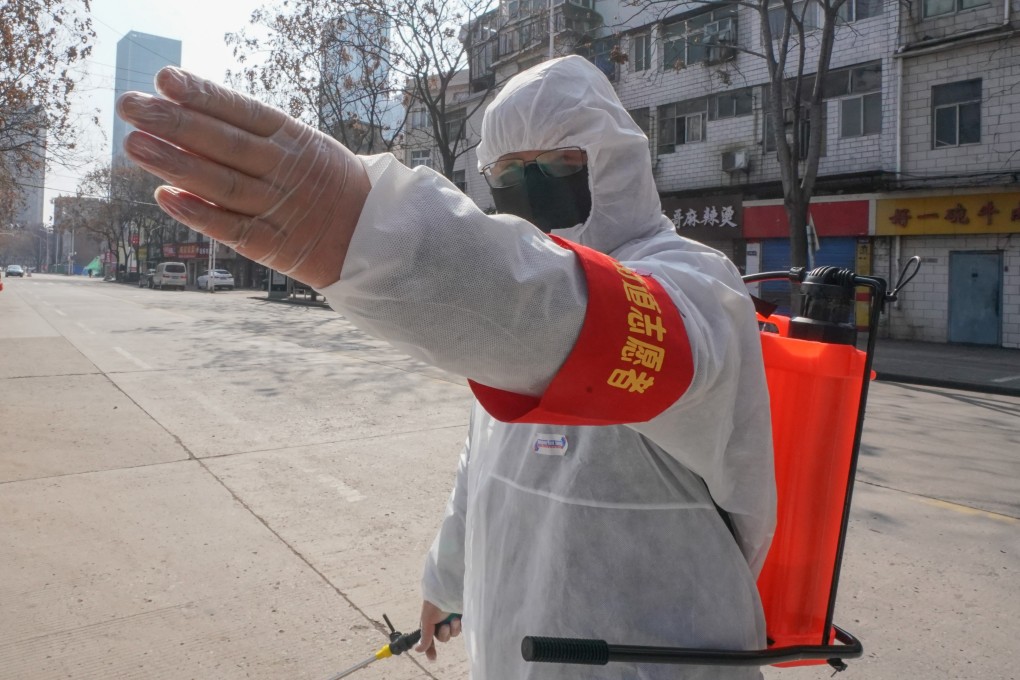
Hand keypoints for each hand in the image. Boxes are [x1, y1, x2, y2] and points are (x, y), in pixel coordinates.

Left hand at [116, 66, 370, 288]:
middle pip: (224, 144)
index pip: (242, 112)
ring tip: (135, 144)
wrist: (373, 237)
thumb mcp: (307, 147)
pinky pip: (232, 229)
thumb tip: (191, 114)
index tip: (164, 79)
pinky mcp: (275, 246)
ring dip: (176, 164)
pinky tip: (164, 197)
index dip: (204, 95)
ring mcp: (280, 209)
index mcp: (295, 140)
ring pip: (222, 184)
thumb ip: (256, 135)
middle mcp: (285, 171)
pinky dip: (199, 214)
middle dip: (175, 123)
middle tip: (131, 107)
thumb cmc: (328, 185)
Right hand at [415, 600, 461, 660]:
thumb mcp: (427, 619)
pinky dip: (459, 626)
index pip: (429, 638)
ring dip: (453, 630)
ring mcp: (452, 618)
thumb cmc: (435, 602)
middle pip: (443, 638)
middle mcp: (441, 620)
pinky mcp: (462, 616)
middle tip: (444, 627)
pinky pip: (461, 628)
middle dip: (443, 634)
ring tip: (454, 619)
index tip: (433, 658)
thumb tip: (417, 650)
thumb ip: (425, 636)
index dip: (430, 649)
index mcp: (430, 620)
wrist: (451, 588)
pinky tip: (459, 618)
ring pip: (453, 634)